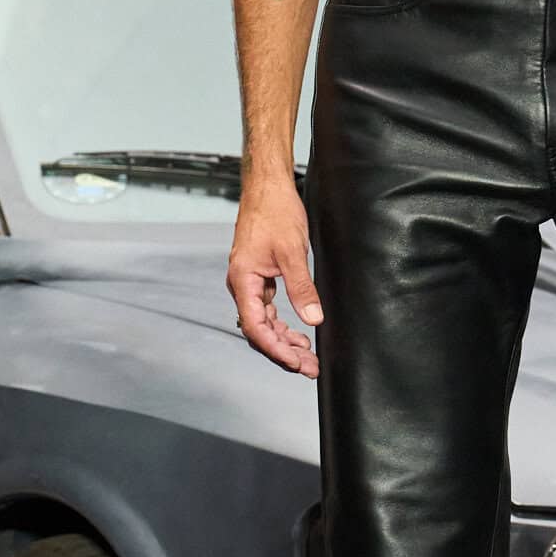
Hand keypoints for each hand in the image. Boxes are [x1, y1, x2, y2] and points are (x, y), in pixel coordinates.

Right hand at [227, 176, 321, 376]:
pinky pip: (267, 309)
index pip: (256, 327)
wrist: (268, 188)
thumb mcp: (292, 252)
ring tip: (307, 357)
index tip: (297, 362)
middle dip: (283, 351)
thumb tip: (313, 318)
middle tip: (309, 368)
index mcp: (243, 281)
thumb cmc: (274, 212)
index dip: (276, 349)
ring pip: (264, 322)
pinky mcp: (259, 278)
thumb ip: (301, 287)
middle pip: (259, 330)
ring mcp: (250, 283)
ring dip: (284, 340)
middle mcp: (242, 285)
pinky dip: (282, 324)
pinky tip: (298, 333)